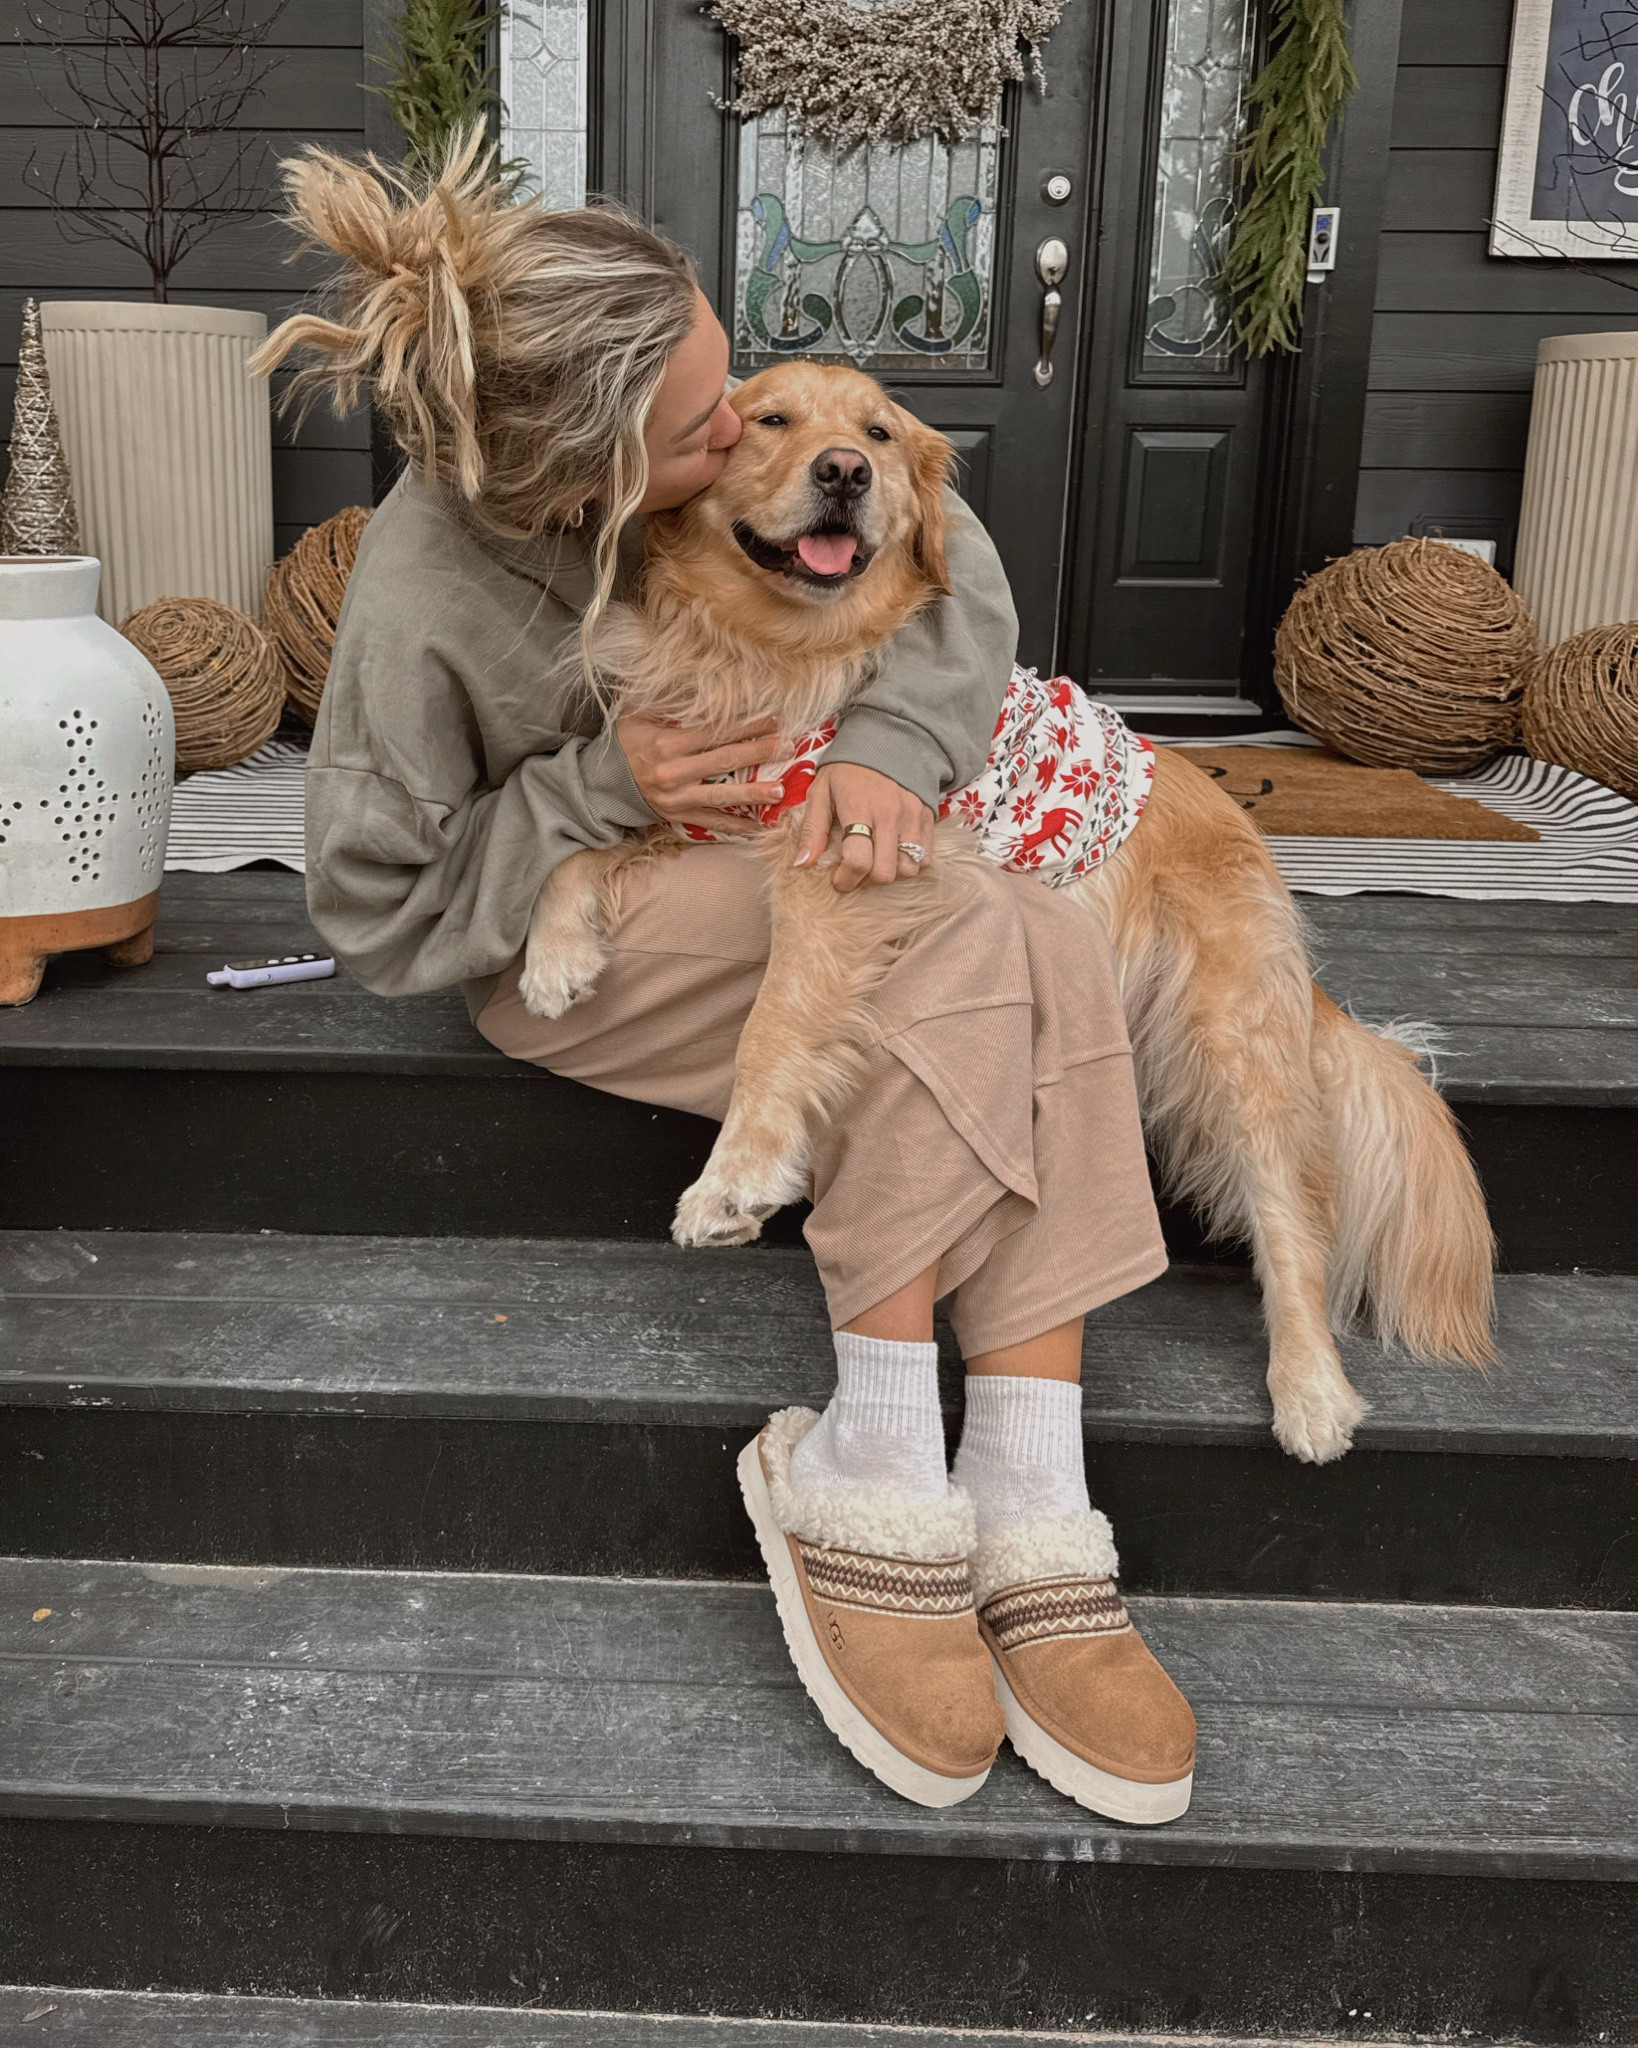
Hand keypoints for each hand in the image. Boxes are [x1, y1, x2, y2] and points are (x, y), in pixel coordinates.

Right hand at [617, 713, 784, 834]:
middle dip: (758, 753)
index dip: (745, 727)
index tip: (771, 720)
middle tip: (787, 748)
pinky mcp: (679, 817)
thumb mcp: (636, 715)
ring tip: (779, 791)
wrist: (601, 784)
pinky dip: (736, 826)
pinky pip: (712, 823)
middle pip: (724, 761)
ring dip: (753, 794)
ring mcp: (678, 798)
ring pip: (722, 796)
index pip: (714, 733)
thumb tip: (691, 678)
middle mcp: (674, 773)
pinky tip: (759, 826)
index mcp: (667, 745)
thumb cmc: (623, 744)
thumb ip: (665, 700)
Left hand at [796, 762, 933, 891]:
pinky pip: (925, 857)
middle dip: (865, 882)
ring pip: (908, 869)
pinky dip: (909, 864)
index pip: (858, 860)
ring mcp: (912, 817)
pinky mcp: (928, 818)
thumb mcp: (821, 791)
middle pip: (884, 873)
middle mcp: (889, 815)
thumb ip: (812, 829)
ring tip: (874, 863)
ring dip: (889, 874)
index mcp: (859, 808)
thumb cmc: (849, 768)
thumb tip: (802, 864)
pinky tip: (892, 853)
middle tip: (854, 873)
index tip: (837, 879)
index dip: (845, 880)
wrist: (888, 738)